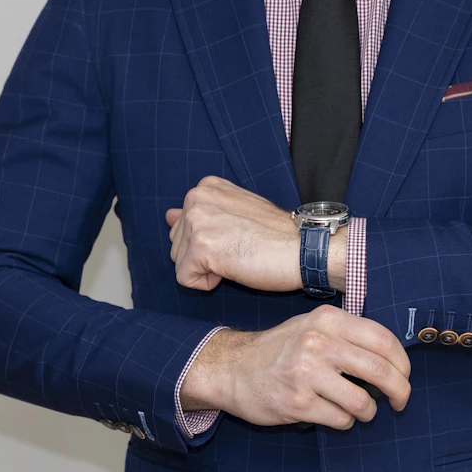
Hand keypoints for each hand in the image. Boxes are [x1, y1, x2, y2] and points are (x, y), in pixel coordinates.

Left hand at [166, 176, 308, 293]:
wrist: (303, 249)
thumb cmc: (277, 236)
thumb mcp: (236, 213)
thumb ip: (202, 213)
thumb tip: (168, 216)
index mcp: (206, 187)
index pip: (183, 226)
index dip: (209, 243)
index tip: (238, 239)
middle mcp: (196, 198)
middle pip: (176, 245)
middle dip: (203, 257)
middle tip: (239, 250)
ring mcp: (197, 221)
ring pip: (179, 263)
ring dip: (206, 270)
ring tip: (237, 257)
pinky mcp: (200, 246)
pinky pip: (185, 279)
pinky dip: (207, 284)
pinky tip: (233, 270)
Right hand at [179, 307, 410, 429]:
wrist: (232, 369)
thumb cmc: (278, 350)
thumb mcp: (311, 327)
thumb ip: (348, 335)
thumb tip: (393, 358)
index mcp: (327, 320)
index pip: (383, 340)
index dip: (403, 363)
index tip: (405, 376)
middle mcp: (317, 343)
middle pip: (381, 371)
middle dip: (400, 391)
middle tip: (400, 401)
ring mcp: (306, 374)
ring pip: (363, 401)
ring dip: (368, 411)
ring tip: (361, 410)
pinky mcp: (297, 403)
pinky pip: (341, 419)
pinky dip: (345, 422)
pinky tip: (335, 415)